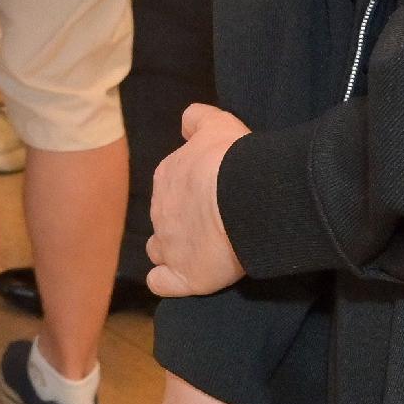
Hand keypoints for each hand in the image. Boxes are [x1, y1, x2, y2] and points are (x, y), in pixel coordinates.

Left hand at [145, 102, 247, 297]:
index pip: (170, 188)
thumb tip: (186, 122)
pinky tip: (184, 278)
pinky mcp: (183, 275)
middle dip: (181, 224)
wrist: (244, 196)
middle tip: (212, 226)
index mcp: (167, 177)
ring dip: (172, 252)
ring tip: (200, 253)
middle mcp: (160, 211)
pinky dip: (168, 282)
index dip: (189, 195)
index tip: (212, 198)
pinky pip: (162, 283)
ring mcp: (168, 245)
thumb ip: (198, 120)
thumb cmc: (233, 159)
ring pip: (159, 251)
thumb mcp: (217, 125)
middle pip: (164, 220)